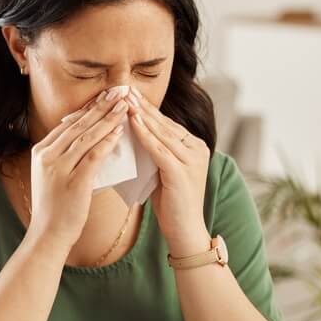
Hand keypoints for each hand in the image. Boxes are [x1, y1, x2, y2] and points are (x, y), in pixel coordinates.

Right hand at [25, 88, 130, 251]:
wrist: (48, 235)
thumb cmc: (56, 208)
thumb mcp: (54, 176)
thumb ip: (66, 157)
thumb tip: (89, 140)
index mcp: (41, 151)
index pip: (69, 123)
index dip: (89, 107)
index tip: (106, 95)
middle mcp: (47, 156)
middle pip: (78, 124)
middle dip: (101, 106)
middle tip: (119, 90)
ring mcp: (58, 168)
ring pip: (86, 136)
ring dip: (108, 118)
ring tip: (125, 105)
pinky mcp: (73, 182)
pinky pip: (93, 156)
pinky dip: (107, 141)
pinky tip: (120, 131)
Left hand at [126, 86, 211, 257]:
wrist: (185, 232)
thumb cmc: (171, 204)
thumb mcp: (163, 171)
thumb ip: (155, 152)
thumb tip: (132, 133)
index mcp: (194, 146)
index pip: (166, 122)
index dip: (146, 108)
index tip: (127, 94)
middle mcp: (197, 148)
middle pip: (164, 123)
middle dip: (142, 105)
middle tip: (123, 88)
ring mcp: (191, 160)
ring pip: (161, 132)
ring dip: (140, 115)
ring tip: (124, 99)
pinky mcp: (181, 173)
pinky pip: (159, 149)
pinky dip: (144, 135)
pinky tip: (131, 122)